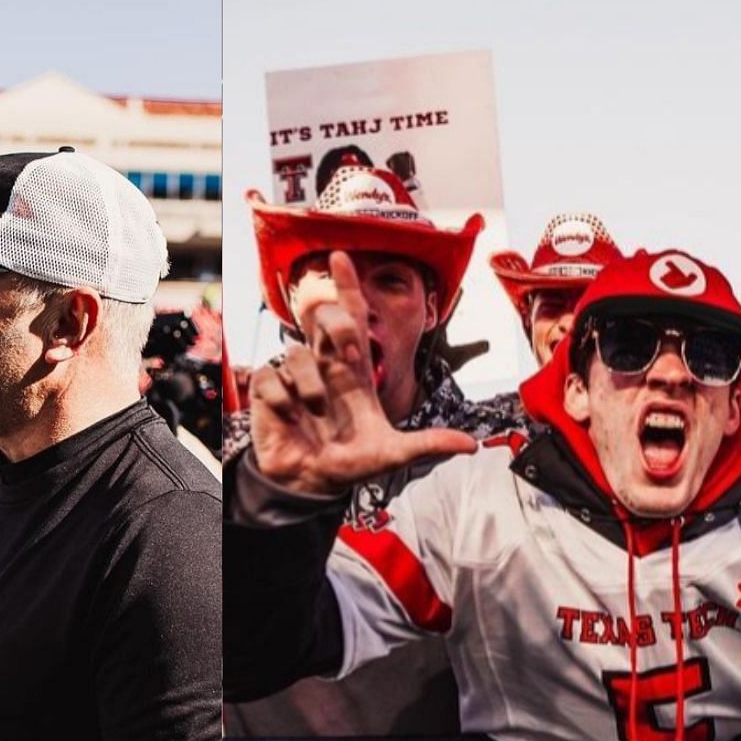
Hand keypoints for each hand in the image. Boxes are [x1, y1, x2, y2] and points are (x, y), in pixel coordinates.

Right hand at [249, 251, 476, 496]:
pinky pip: (271, 379)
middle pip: (324, 318)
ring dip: (310, 387)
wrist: (311, 483)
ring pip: (296, 353)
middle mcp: (324, 367)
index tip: (341, 256)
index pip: (352, 317)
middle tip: (346, 355)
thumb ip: (428, 444)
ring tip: (315, 415)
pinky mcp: (268, 392)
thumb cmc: (349, 463)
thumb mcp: (392, 454)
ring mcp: (295, 377)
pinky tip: (290, 418)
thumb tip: (472, 445)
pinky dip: (283, 401)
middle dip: (335, 326)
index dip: (347, 287)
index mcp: (353, 372)